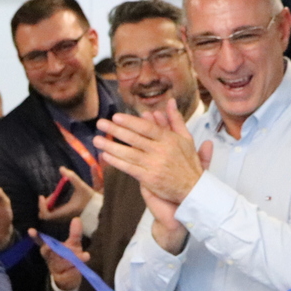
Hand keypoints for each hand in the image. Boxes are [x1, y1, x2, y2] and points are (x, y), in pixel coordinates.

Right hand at [32, 218, 87, 290]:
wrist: (68, 277)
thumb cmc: (68, 256)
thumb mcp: (73, 244)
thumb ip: (74, 233)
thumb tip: (77, 219)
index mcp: (50, 248)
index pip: (41, 241)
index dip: (35, 236)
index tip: (31, 230)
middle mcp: (50, 257)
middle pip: (47, 252)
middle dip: (48, 249)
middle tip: (48, 246)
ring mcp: (55, 268)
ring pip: (62, 262)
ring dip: (72, 259)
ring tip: (86, 255)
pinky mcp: (62, 277)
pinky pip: (69, 272)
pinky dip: (77, 268)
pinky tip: (83, 262)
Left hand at [37, 166, 96, 222]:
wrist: (98, 209)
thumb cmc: (90, 199)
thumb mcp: (81, 186)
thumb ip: (72, 177)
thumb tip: (61, 168)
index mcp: (65, 212)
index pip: (46, 215)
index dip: (41, 206)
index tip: (42, 196)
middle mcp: (63, 217)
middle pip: (45, 216)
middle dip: (43, 205)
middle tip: (45, 196)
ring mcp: (64, 219)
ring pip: (49, 216)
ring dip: (47, 206)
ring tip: (53, 195)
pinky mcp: (66, 217)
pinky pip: (53, 215)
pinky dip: (51, 208)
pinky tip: (57, 199)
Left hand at [94, 99, 211, 206]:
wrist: (194, 188)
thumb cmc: (188, 162)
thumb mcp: (186, 138)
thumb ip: (176, 119)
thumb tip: (170, 101)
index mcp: (169, 139)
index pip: (147, 128)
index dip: (131, 122)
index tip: (116, 117)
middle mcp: (161, 151)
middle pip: (135, 139)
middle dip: (116, 131)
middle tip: (100, 123)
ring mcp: (154, 165)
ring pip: (129, 154)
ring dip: (111, 147)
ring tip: (97, 140)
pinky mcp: (149, 179)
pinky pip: (129, 169)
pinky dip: (117, 162)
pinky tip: (106, 156)